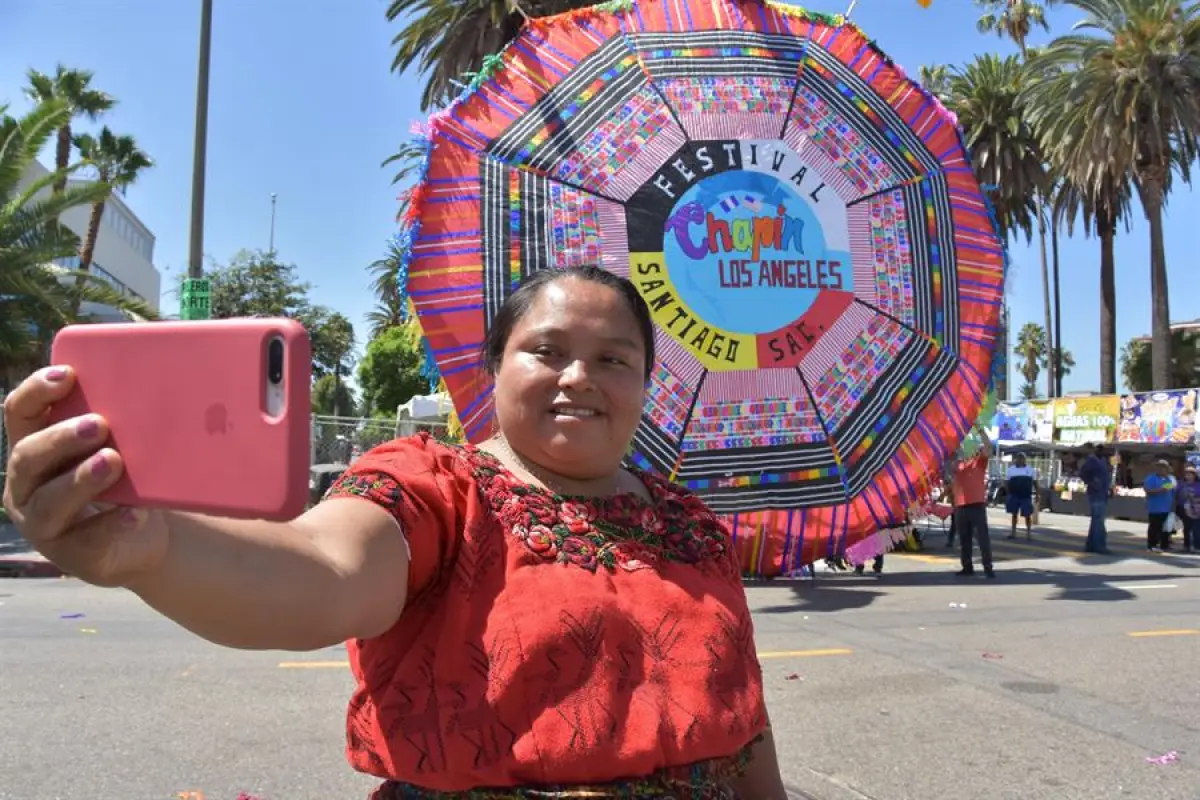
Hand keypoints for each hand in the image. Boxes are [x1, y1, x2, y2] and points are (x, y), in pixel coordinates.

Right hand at [2, 366, 166, 586]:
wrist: (144, 536)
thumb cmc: (124, 477)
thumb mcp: (115, 446)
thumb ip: (115, 422)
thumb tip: (150, 381)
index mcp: (32, 446)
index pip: (19, 412)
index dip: (36, 391)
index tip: (67, 374)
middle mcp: (26, 484)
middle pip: (28, 456)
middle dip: (61, 438)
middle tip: (98, 425)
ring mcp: (42, 523)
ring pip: (48, 501)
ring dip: (80, 479)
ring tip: (113, 461)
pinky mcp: (71, 554)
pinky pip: (87, 540)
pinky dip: (111, 525)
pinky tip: (134, 514)